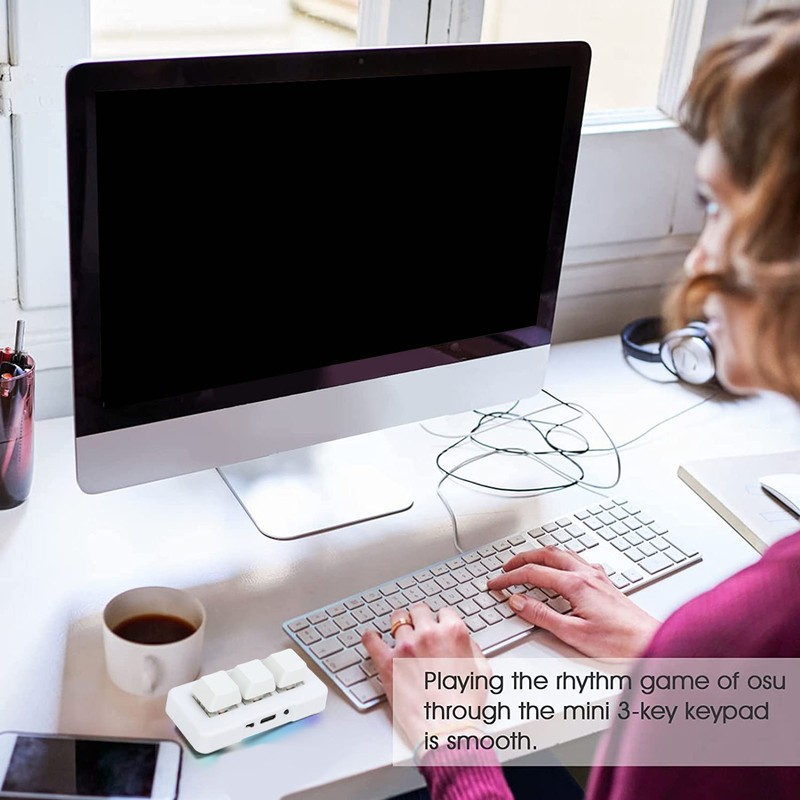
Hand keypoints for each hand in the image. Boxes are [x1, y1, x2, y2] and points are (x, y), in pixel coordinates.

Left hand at [362, 603, 489, 748]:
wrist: (446, 729)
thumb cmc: (464, 705)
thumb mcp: (481, 671)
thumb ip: (472, 648)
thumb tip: (465, 642)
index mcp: (453, 632)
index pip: (444, 612)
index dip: (441, 620)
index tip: (437, 626)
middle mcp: (428, 634)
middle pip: (418, 610)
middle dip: (420, 618)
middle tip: (419, 629)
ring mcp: (405, 646)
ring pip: (397, 620)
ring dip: (399, 627)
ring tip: (400, 636)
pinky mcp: (387, 662)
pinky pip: (371, 640)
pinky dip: (371, 637)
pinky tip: (373, 638)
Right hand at [487, 545, 659, 658]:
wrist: (652, 643)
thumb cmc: (620, 642)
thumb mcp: (573, 633)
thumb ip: (542, 615)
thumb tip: (518, 602)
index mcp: (575, 584)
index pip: (532, 573)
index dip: (509, 578)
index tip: (496, 584)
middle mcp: (587, 575)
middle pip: (546, 554)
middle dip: (522, 558)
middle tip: (506, 567)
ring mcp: (597, 577)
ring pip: (563, 553)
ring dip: (541, 555)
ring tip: (528, 563)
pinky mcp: (605, 583)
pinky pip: (577, 560)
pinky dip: (560, 560)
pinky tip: (561, 569)